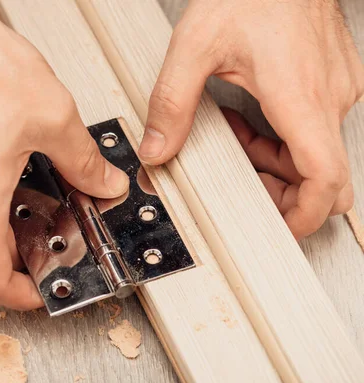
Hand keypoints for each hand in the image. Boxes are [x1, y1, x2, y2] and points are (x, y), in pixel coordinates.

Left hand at [140, 0, 363, 238]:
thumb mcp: (196, 46)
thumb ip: (171, 102)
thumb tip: (156, 148)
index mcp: (300, 97)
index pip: (324, 178)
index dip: (305, 214)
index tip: (282, 228)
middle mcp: (328, 97)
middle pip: (321, 174)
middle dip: (283, 192)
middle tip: (243, 187)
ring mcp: (336, 88)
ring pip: (317, 153)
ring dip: (277, 163)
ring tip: (237, 146)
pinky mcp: (332, 79)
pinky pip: (315, 128)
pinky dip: (284, 139)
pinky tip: (251, 124)